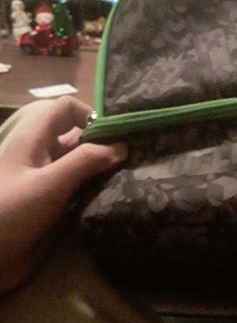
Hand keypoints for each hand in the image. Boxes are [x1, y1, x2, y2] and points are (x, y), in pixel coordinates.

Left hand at [0, 97, 126, 293]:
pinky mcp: (57, 207)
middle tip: (138, 157)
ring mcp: (51, 183)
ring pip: (85, 166)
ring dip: (106, 170)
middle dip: (106, 144)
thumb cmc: (10, 213)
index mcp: (35, 140)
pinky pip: (84, 192)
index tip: (116, 137)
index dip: (90, 115)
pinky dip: (100, 191)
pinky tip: (120, 199)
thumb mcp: (48, 184)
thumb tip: (122, 147)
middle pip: (80, 138)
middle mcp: (45, 157)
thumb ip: (85, 162)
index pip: (66, 109)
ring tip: (135, 177)